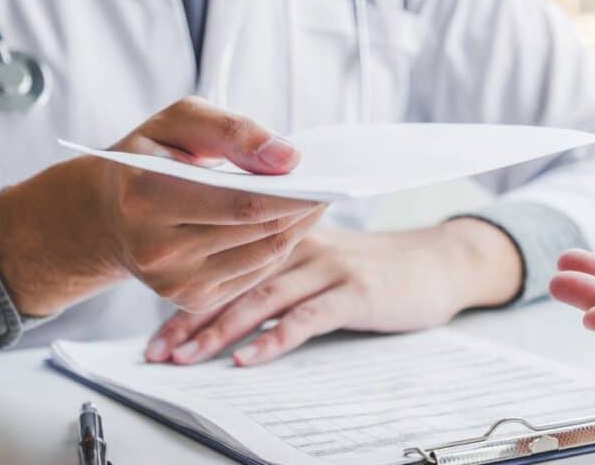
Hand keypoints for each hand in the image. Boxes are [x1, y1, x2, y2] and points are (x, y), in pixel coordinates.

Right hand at [0, 97, 324, 315]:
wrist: (106, 214)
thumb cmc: (149, 156)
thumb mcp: (179, 121)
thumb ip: (233, 130)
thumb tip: (289, 158)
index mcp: (146, 197)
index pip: (243, 201)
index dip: (292, 191)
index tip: (324, 173)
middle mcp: (157, 250)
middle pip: (259, 230)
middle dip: (304, 206)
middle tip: (332, 183)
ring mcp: (174, 283)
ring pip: (264, 254)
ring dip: (299, 226)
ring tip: (317, 198)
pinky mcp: (192, 299)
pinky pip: (256, 273)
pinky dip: (279, 245)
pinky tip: (289, 221)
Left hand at [144, 218, 522, 364]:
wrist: (438, 263)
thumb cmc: (376, 268)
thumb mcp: (322, 259)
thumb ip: (280, 271)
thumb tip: (224, 309)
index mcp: (288, 234)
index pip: (226, 264)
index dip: (186, 299)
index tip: (156, 336)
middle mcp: (304, 244)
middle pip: (235, 280)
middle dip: (191, 319)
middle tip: (158, 352)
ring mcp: (331, 266)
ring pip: (264, 297)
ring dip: (221, 330)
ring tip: (187, 358)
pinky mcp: (357, 291)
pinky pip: (307, 317)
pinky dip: (274, 340)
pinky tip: (247, 360)